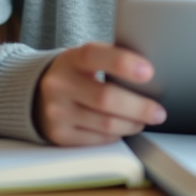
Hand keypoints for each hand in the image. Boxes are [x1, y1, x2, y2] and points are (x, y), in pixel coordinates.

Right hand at [34, 43, 166, 145]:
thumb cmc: (75, 74)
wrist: (37, 95)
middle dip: (139, 107)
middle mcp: (59, 85)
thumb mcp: (85, 59)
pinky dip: (117, 134)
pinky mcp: (59, 135)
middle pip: (106, 98)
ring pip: (106, 124)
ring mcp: (57, 112)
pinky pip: (98, 139)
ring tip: (143, 120)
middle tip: (158, 112)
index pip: (95, 56)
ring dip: (132, 124)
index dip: (123, 63)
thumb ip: (110, 61)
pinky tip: (123, 127)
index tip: (148, 71)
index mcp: (70, 59)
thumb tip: (150, 75)